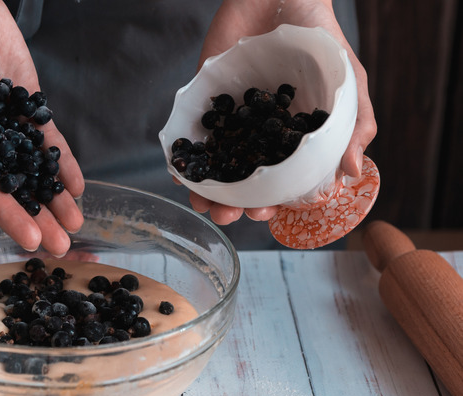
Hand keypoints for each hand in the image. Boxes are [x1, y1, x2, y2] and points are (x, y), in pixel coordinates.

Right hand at [0, 0, 84, 255]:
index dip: (8, 217)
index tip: (33, 240)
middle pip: (12, 187)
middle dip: (38, 217)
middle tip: (62, 245)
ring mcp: (6, 126)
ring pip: (33, 169)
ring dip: (54, 196)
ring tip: (77, 222)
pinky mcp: (26, 108)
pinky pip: (47, 141)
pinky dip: (63, 163)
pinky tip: (78, 185)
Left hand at [190, 0, 376, 224]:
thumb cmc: (320, 40)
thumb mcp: (348, 83)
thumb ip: (353, 125)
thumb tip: (352, 174)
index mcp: (290, 140)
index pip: (278, 183)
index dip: (272, 203)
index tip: (266, 213)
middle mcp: (258, 135)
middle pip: (242, 182)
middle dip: (235, 206)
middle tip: (233, 216)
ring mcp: (230, 120)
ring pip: (215, 167)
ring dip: (208, 192)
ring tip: (206, 205)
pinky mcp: (204, 100)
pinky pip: (191, 135)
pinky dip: (185, 158)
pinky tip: (182, 175)